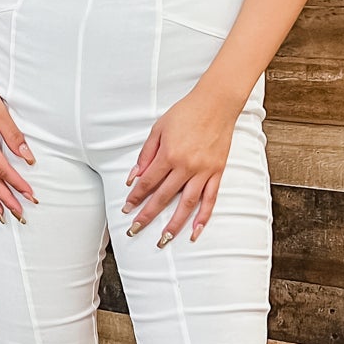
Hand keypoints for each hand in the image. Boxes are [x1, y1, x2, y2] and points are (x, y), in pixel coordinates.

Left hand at [121, 81, 240, 246]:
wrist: (216, 103)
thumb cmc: (186, 113)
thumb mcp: (159, 129)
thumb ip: (146, 154)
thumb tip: (134, 176)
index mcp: (169, 155)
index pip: (148, 182)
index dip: (135, 197)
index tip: (127, 209)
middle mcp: (186, 167)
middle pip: (163, 197)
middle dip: (147, 216)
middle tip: (135, 230)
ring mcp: (203, 171)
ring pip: (186, 204)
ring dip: (174, 224)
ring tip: (163, 240)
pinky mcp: (217, 172)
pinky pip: (210, 199)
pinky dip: (203, 217)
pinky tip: (195, 232)